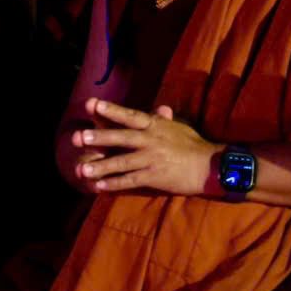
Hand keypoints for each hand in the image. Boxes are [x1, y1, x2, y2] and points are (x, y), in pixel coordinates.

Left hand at [71, 99, 220, 195]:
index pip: (129, 116)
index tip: (91, 104)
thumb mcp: (179, 128)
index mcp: (155, 126)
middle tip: (77, 137)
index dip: (110, 110)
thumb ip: (164, 120)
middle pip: (121, 138)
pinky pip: (131, 181)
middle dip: (98, 138)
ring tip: (81, 170)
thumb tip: (160, 108)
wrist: (213, 167)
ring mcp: (152, 159)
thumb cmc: (194, 145)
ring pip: (122, 163)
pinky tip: (99, 186)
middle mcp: (151, 140)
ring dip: (101, 166)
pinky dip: (114, 184)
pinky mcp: (155, 177)